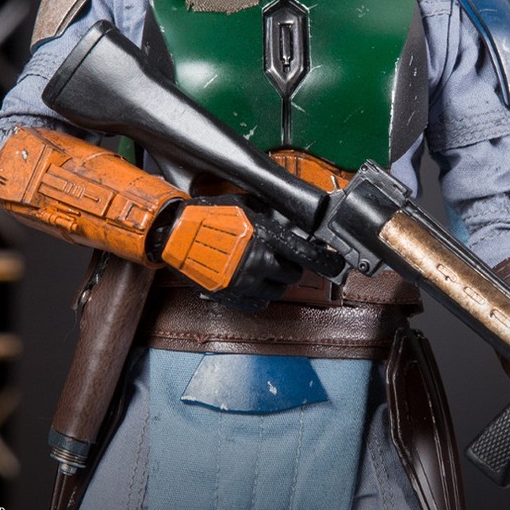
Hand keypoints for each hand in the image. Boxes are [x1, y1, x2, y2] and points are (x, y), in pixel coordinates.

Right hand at [154, 197, 343, 309]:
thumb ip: (268, 218)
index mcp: (265, 236)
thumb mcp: (244, 206)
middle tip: (281, 258)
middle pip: (292, 274)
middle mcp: (258, 261)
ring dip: (276, 282)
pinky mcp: (230, 295)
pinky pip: (258, 304)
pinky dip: (260, 295)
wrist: (173, 234)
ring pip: (277, 291)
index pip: (307, 254)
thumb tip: (287, 224)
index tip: (336, 265)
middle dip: (291, 266)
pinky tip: (253, 283)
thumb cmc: (207, 215)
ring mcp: (244, 281)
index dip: (327, 262)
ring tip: (263, 268)